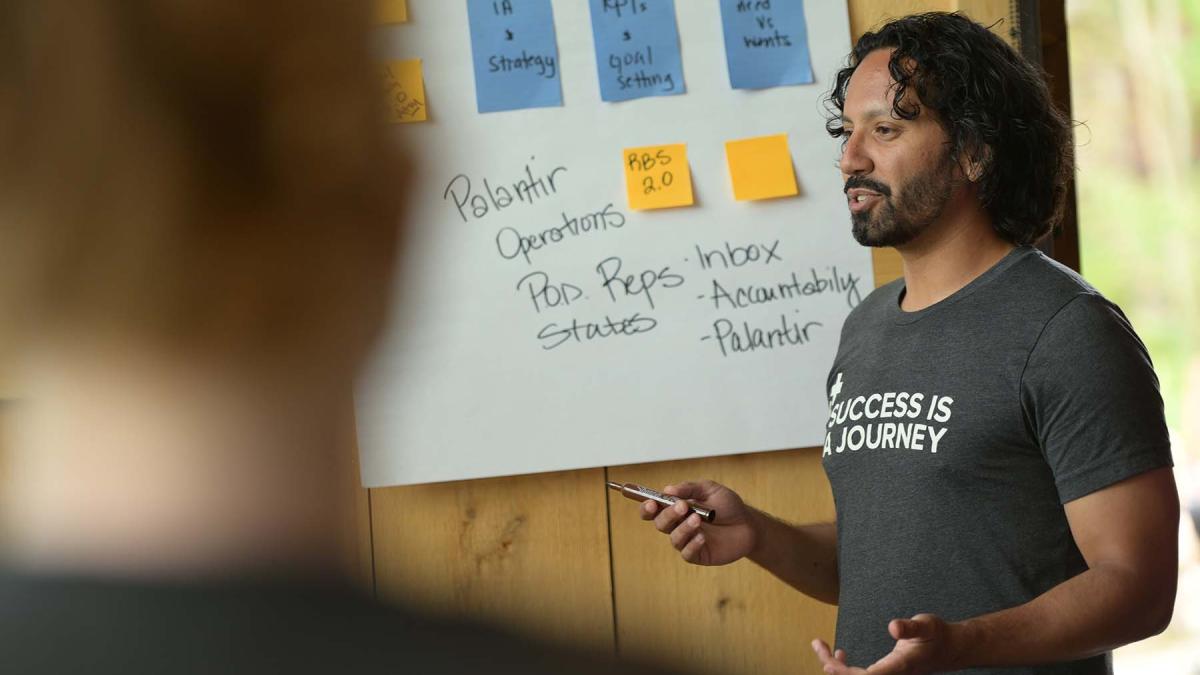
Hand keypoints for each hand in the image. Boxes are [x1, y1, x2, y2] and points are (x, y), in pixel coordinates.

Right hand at [640, 480, 755, 565]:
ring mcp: (687, 541)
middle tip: (682, 506)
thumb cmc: (727, 505)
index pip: (653, 510)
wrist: (748, 524)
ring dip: (683, 528)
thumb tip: (668, 489)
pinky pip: (687, 553)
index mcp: (676, 508)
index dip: (647, 507)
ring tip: (698, 519)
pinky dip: (692, 544)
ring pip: (674, 539)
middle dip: (668, 515)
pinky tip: (703, 537)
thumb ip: (689, 488)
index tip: (651, 502)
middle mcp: (678, 525)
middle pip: (660, 523)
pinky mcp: (698, 554)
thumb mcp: (710, 489)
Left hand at [811, 614, 966, 673]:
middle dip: (833, 666)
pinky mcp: (886, 673)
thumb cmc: (938, 634)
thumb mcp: (927, 624)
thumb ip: (910, 627)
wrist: (950, 648)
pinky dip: (846, 666)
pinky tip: (838, 654)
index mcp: (900, 666)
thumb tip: (892, 627)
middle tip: (817, 644)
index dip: (847, 673)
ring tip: (819, 645)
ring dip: (835, 666)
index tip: (829, 662)